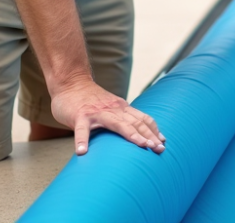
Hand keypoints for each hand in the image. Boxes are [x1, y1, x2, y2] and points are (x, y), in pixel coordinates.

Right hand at [50, 77, 165, 155]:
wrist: (71, 82)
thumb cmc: (90, 99)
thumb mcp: (110, 107)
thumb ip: (120, 118)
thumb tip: (133, 135)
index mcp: (121, 108)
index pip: (142, 119)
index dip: (154, 130)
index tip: (163, 142)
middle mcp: (113, 109)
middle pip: (136, 123)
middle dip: (150, 136)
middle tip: (160, 149)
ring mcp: (97, 112)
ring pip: (118, 124)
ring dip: (132, 135)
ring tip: (142, 147)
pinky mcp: (80, 116)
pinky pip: (82, 130)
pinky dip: (82, 141)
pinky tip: (82, 152)